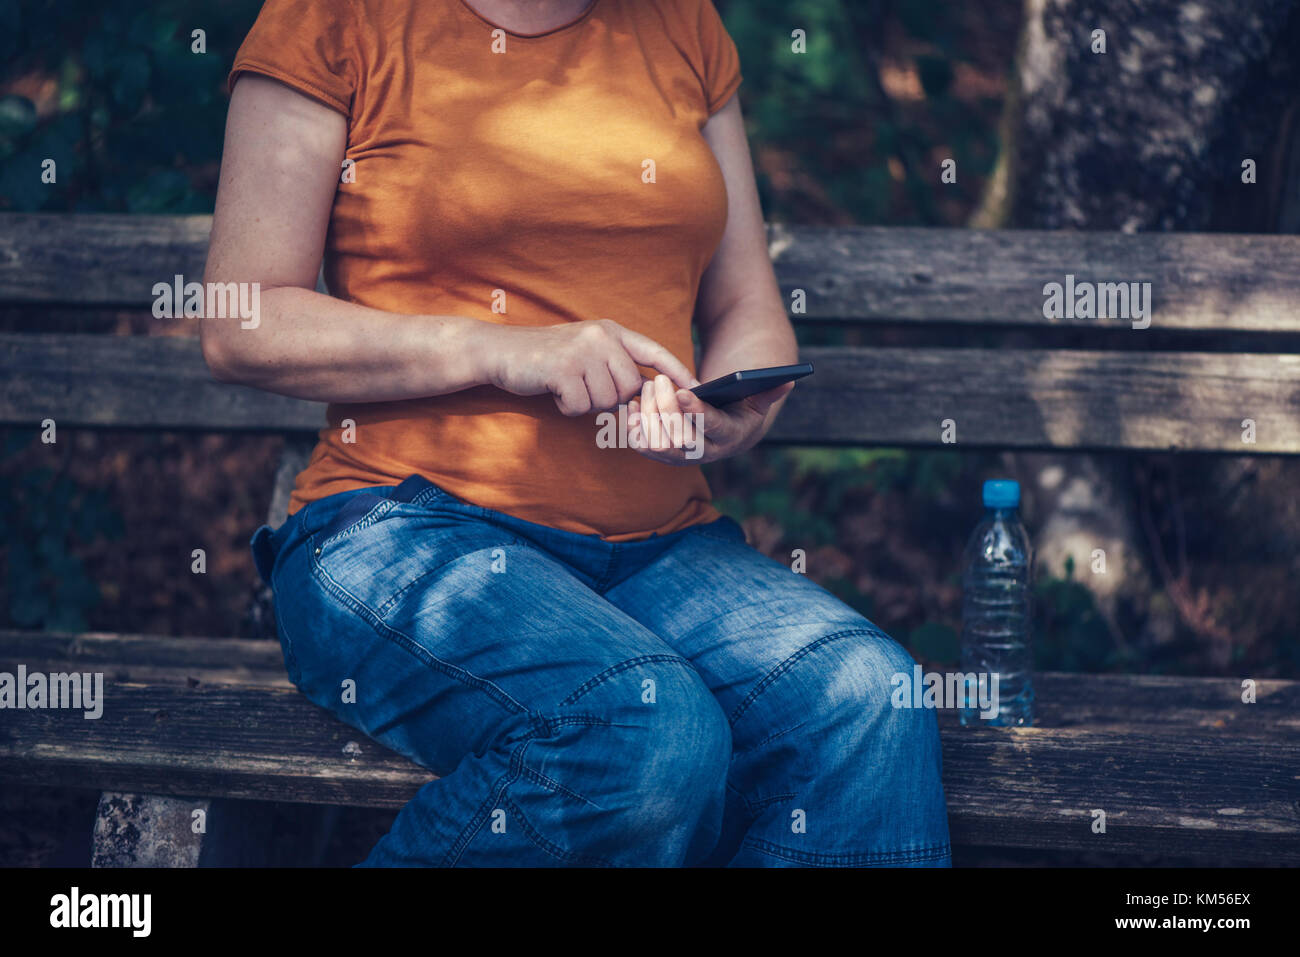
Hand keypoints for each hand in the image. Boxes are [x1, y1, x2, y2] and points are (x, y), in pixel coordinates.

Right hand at [483, 319, 697, 415]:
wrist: (500, 352)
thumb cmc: (547, 360)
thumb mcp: (586, 352)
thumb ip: (615, 366)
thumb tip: (647, 394)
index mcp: (610, 331)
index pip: (654, 351)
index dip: (678, 371)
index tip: (700, 389)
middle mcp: (600, 337)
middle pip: (630, 388)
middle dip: (610, 399)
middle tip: (583, 388)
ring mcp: (582, 351)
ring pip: (606, 401)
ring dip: (586, 403)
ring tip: (566, 385)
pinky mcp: (563, 369)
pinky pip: (581, 407)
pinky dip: (567, 407)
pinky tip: (554, 390)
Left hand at [627, 374, 794, 464]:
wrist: (723, 434)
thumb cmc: (740, 409)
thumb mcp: (756, 400)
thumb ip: (769, 391)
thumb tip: (789, 380)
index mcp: (728, 438)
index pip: (711, 427)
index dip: (696, 411)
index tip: (681, 391)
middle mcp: (705, 453)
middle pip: (681, 436)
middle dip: (667, 408)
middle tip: (658, 380)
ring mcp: (681, 457)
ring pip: (659, 442)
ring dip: (648, 416)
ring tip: (643, 389)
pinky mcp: (662, 455)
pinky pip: (643, 446)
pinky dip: (634, 428)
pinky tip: (631, 407)